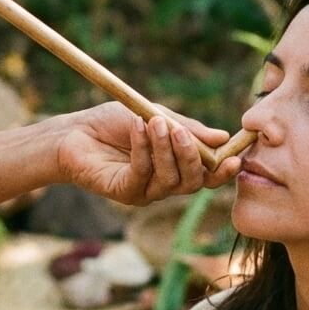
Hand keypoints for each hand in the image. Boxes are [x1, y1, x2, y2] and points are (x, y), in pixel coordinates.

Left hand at [56, 102, 241, 205]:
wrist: (74, 132)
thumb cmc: (113, 123)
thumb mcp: (156, 115)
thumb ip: (187, 128)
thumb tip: (223, 137)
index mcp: (176, 166)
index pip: (207, 175)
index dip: (222, 171)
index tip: (234, 157)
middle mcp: (164, 184)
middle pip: (192, 182)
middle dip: (191, 156)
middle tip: (179, 131)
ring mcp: (145, 192)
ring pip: (170, 179)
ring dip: (165, 149)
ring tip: (155, 123)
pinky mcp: (125, 193)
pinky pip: (142, 175)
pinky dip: (143, 150)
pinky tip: (138, 128)